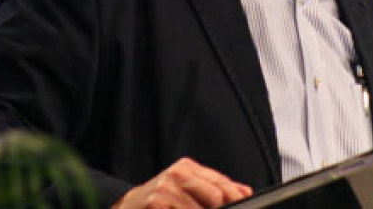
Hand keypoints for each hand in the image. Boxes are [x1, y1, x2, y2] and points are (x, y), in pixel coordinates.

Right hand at [112, 157, 252, 207]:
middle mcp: (177, 174)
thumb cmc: (161, 199)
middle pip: (216, 197)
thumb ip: (216, 188)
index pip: (222, 184)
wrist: (127, 207)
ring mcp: (165, 189)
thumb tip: (245, 192)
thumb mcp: (187, 188)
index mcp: (187, 168)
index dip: (235, 198)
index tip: (243, 205)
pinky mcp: (156, 203)